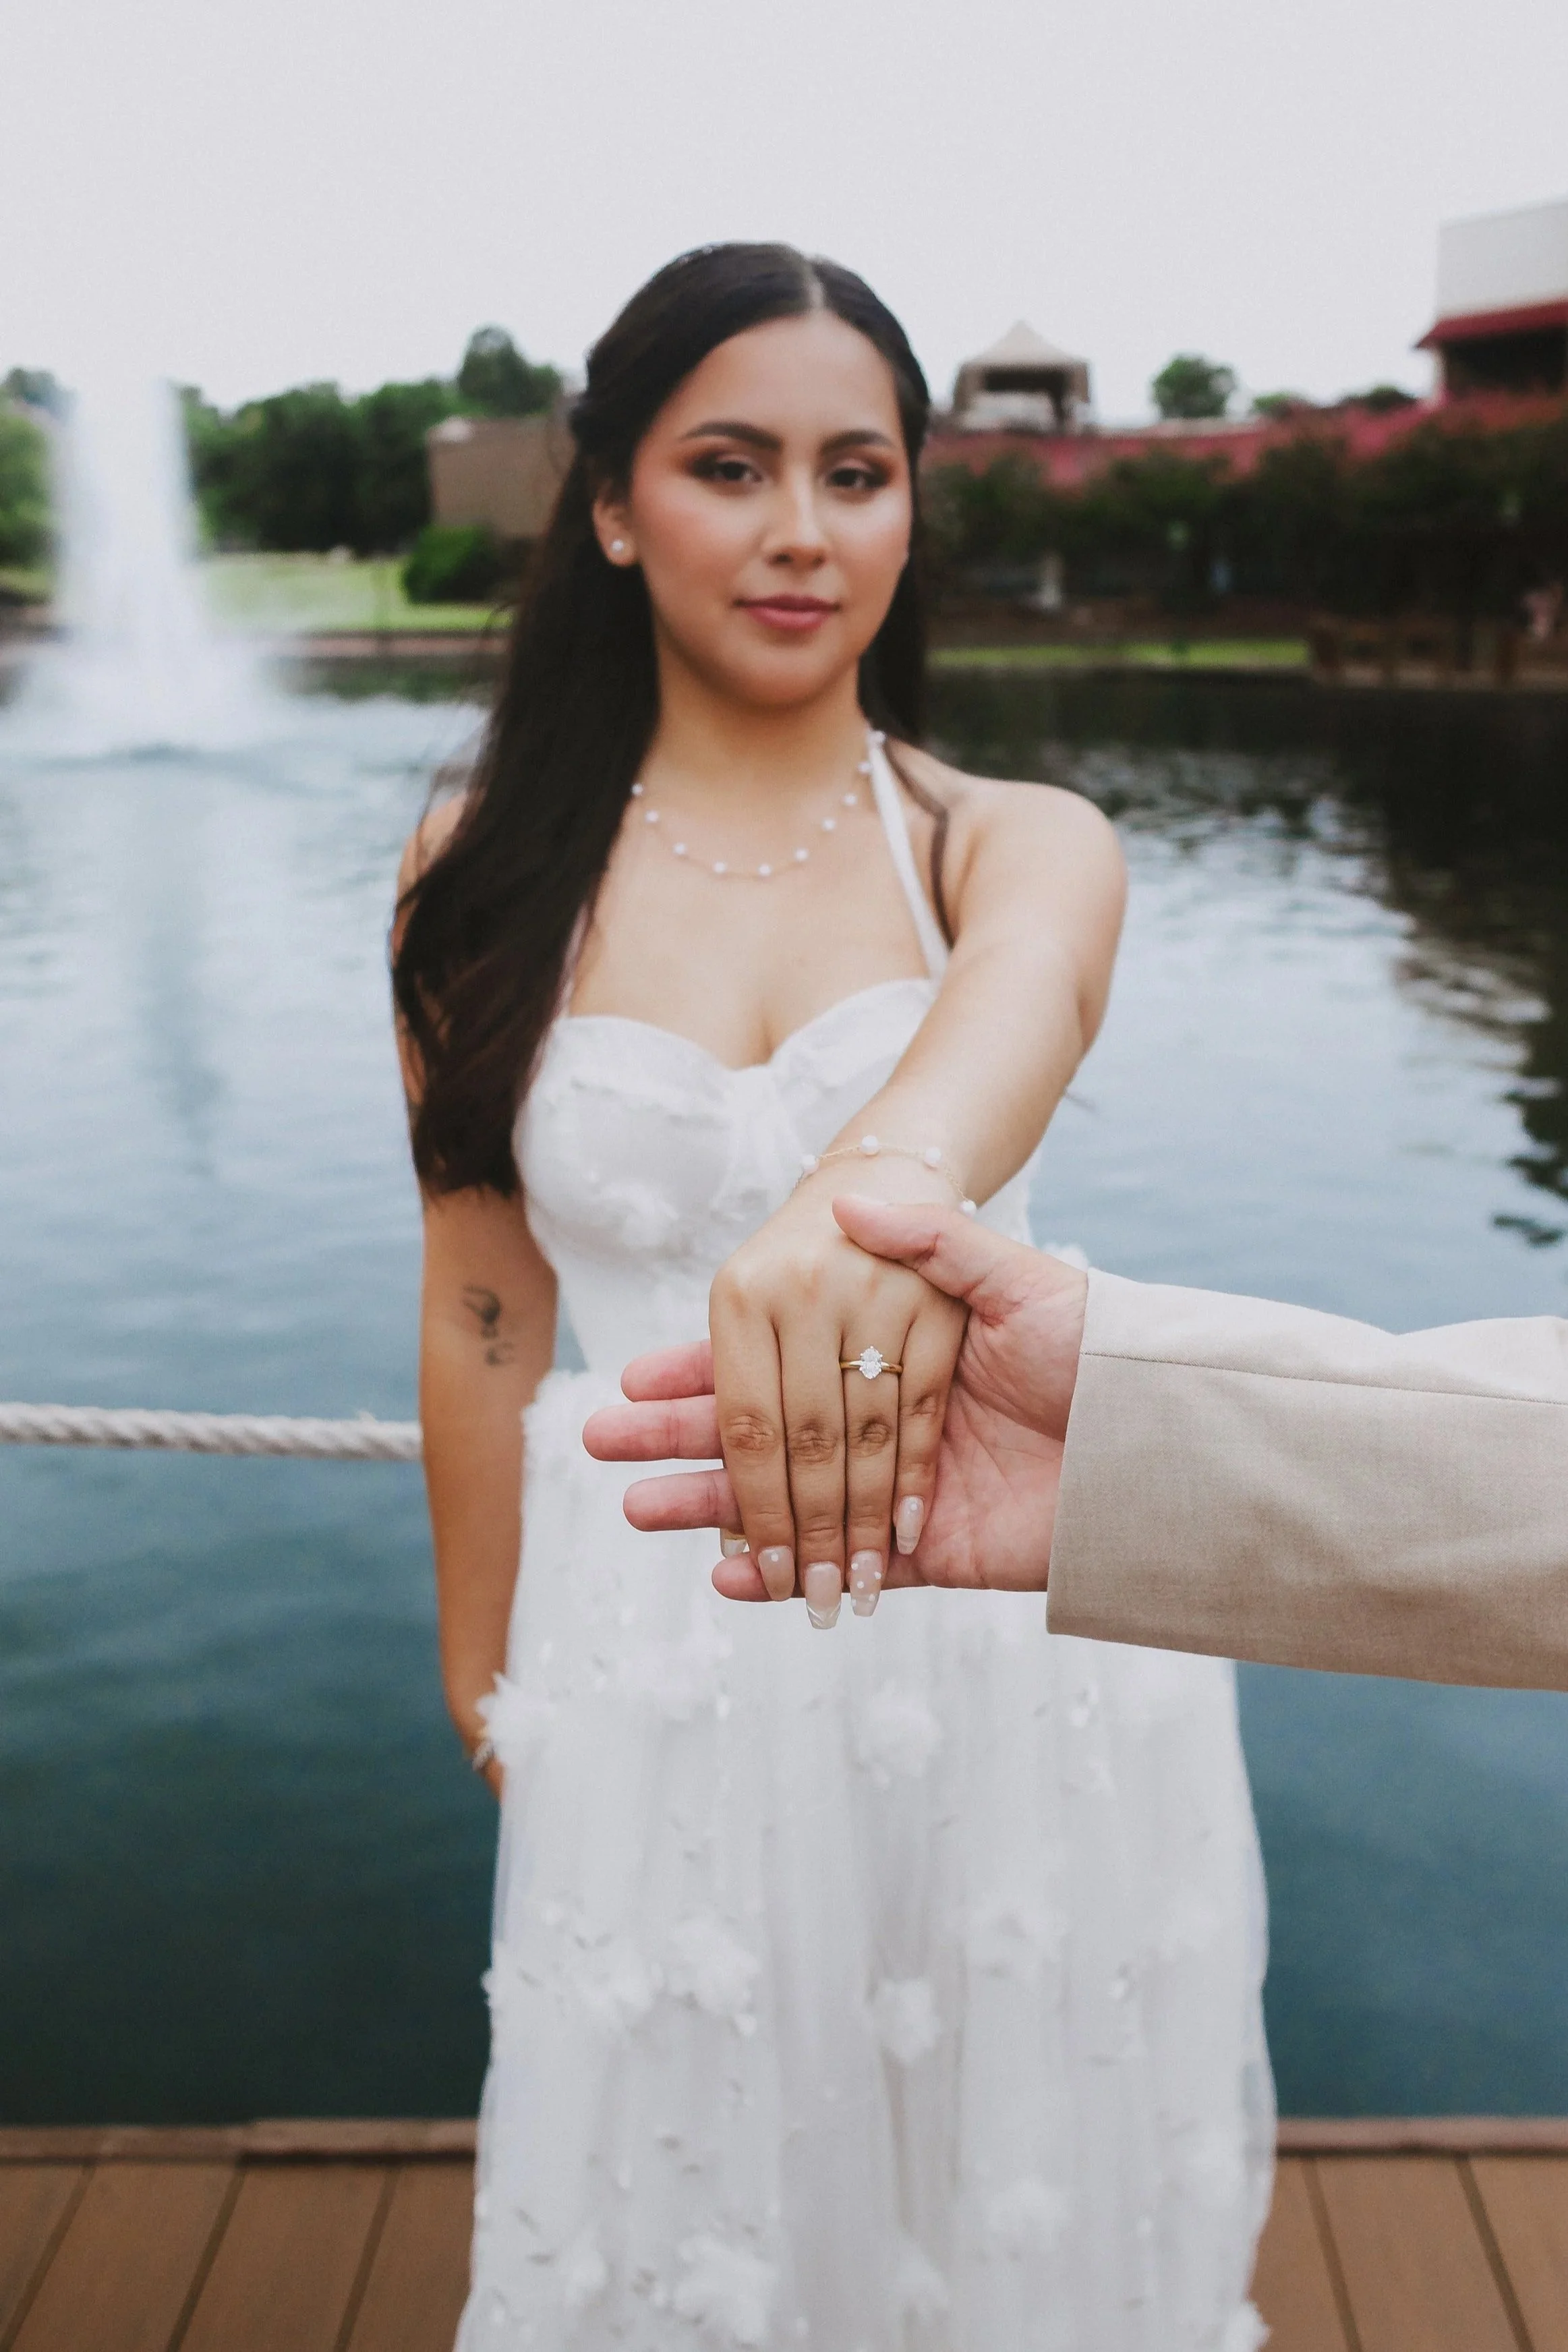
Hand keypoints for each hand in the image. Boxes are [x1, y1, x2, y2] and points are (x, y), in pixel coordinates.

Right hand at [584, 1198, 1087, 1596]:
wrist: (1172, 1437)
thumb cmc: (1099, 1346)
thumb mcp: (1016, 1280)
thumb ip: (935, 1244)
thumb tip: (850, 1201)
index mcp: (885, 1357)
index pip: (775, 1366)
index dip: (703, 1374)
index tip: (635, 1380)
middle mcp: (882, 1423)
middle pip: (763, 1438)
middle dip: (683, 1444)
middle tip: (603, 1448)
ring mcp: (901, 1493)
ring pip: (788, 1508)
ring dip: (712, 1513)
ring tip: (639, 1512)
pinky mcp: (936, 1554)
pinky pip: (845, 1568)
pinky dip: (783, 1578)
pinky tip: (724, 1576)